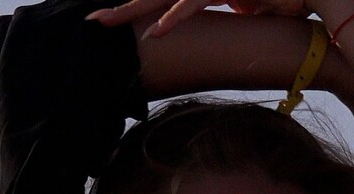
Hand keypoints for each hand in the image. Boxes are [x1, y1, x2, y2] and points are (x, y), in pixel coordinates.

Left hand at [87, 0, 306, 37]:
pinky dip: (176, 18)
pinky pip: (196, 2)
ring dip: (136, 9)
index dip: (141, 9)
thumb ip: (242, 12)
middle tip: (95, 20)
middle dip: (125, 8)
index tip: (116, 19)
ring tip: (107, 21)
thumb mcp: (258, 8)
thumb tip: (240, 21)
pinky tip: (157, 31)